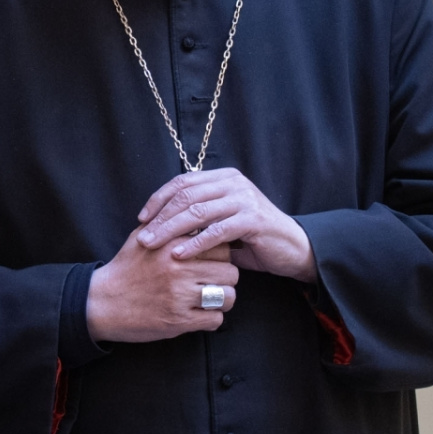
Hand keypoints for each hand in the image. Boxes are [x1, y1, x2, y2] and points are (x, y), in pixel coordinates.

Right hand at [86, 223, 239, 343]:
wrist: (101, 302)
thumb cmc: (124, 269)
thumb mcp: (141, 238)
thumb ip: (167, 224)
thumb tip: (193, 212)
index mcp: (172, 244)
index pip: (219, 244)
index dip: (220, 252)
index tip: (213, 259)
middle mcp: (178, 268)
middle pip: (230, 271)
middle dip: (225, 278)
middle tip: (213, 281)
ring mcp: (180, 296)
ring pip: (228, 296)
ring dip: (222, 300)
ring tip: (210, 299)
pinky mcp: (179, 320)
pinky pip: (216, 320)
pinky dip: (211, 319)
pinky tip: (199, 314)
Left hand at [135, 168, 316, 281]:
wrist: (291, 248)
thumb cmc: (251, 237)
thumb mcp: (222, 219)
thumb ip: (198, 214)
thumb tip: (158, 221)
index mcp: (223, 178)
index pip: (183, 182)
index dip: (159, 199)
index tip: (141, 219)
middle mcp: (233, 183)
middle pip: (186, 196)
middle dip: (160, 217)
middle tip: (142, 236)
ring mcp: (244, 199)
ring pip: (198, 212)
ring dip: (171, 229)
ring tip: (153, 245)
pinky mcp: (252, 219)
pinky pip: (216, 231)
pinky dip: (194, 243)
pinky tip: (178, 255)